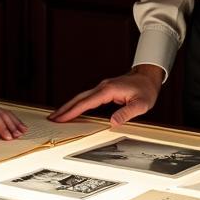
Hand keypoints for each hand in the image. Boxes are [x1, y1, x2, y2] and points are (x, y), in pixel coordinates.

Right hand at [48, 65, 163, 126]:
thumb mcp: (141, 104)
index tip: (61, 118)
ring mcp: (102, 88)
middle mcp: (102, 88)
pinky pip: (87, 98)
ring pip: (81, 98)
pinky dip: (78, 105)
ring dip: (69, 106)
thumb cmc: (146, 90)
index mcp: (108, 91)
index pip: (86, 102)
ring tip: (58, 116)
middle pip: (78, 98)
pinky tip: (74, 110)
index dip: (72, 111)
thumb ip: (127, 113)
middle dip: (64, 108)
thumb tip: (112, 122)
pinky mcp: (104, 91)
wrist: (148, 77)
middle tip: (51, 118)